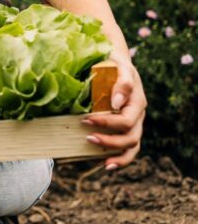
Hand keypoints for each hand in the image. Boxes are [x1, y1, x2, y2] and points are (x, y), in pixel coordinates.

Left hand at [83, 52, 146, 169]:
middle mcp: (137, 115)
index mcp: (137, 102)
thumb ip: (122, 83)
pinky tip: (105, 164)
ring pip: (132, 146)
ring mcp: (133, 123)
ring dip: (117, 155)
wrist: (113, 60)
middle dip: (110, 141)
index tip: (86, 120)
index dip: (107, 124)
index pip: (125, 120)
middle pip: (130, 137)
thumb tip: (117, 103)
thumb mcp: (119, 66)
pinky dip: (119, 158)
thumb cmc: (114, 62)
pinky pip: (127, 148)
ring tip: (102, 163)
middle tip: (88, 137)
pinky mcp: (125, 127)